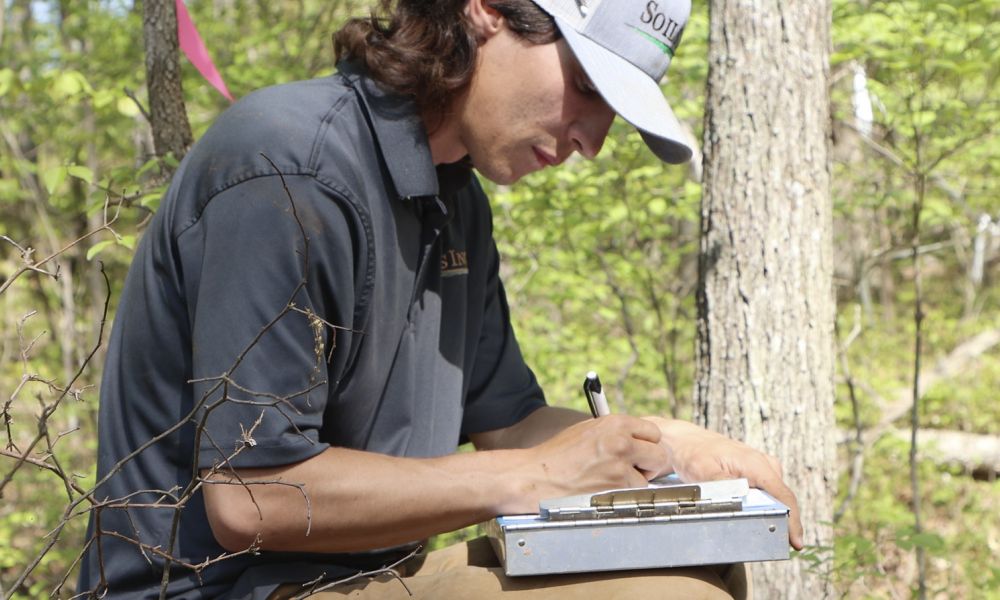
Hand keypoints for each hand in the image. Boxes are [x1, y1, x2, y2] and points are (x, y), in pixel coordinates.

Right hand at [502, 415, 670, 513]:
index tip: (641, 451)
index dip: (648, 444)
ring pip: (648, 477)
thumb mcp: (588, 430)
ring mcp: (621, 465)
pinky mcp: (617, 486)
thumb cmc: (559, 454)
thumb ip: (614, 432)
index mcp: (616, 423)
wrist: (540, 475)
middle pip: (660, 454)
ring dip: (636, 481)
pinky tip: (605, 488)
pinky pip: (634, 492)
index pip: (653, 433)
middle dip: (650, 464)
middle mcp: (622, 441)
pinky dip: (623, 493)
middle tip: (636, 469)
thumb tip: (637, 438)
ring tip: (611, 479)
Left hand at [643, 417, 803, 549]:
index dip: (793, 519)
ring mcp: (761, 466)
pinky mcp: (756, 471)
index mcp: (755, 463)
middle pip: (783, 497)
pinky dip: (767, 505)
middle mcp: (763, 463)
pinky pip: (768, 491)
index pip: (782, 494)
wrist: (686, 441)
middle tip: (779, 545)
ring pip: (776, 495)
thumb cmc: (693, 454)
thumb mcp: (703, 471)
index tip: (796, 542)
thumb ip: (723, 485)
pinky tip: (759, 517)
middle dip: (786, 521)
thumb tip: (742, 499)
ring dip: (776, 513)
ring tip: (770, 534)